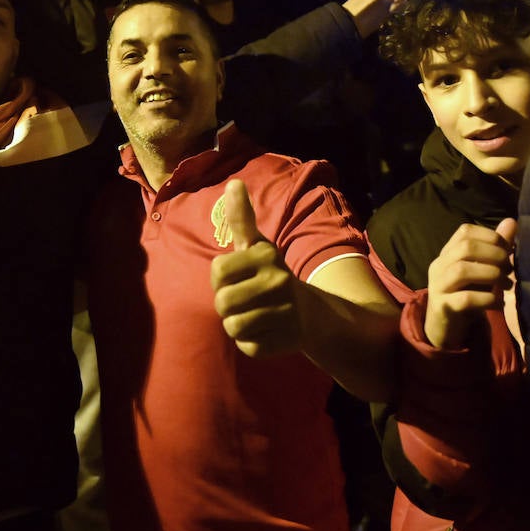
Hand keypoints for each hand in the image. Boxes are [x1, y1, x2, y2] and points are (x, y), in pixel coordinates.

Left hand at [210, 179, 304, 357]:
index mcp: (265, 256)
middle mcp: (276, 281)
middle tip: (244, 300)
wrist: (312, 313)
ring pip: (233, 326)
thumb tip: (233, 183)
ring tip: (254, 315)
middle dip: (227, 304)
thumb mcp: (258, 245)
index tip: (236, 277)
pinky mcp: (284, 341)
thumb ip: (242, 218)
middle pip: (222, 302)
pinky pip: (247, 347)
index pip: (217, 271)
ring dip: (237, 324)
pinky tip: (266, 331)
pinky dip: (251, 343)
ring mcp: (283, 313)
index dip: (221, 278)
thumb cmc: (272, 274)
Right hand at [424, 220, 516, 349]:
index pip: (465, 231)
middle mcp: (439, 265)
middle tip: (510, 269)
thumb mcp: (481, 270)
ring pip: (463, 270)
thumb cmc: (466, 294)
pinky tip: (500, 303)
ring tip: (508, 284)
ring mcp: (438, 286)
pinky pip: (466, 299)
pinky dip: (489, 299)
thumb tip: (512, 221)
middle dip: (495, 255)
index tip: (508, 250)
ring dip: (492, 275)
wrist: (445, 327)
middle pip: (465, 247)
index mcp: (447, 253)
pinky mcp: (444, 307)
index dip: (491, 236)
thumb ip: (495, 247)